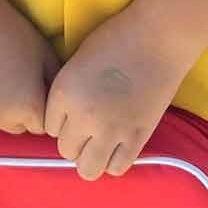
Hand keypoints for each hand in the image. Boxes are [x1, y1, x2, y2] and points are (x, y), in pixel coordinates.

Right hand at [0, 0, 59, 135]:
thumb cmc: (11, 32)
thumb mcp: (46, 56)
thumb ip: (57, 86)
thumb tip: (62, 106)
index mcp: (30, 109)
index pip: (43, 125)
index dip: (39, 105)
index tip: (31, 86)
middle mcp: (4, 120)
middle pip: (19, 126)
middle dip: (19, 110)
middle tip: (12, 79)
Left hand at [44, 12, 184, 180]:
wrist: (158, 38)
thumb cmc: (116, 38)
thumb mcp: (78, 60)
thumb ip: (68, 91)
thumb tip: (64, 119)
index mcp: (64, 92)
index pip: (49, 128)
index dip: (61, 121)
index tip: (74, 111)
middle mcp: (83, 115)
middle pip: (66, 151)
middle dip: (74, 141)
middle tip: (87, 126)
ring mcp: (111, 130)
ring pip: (88, 169)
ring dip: (91, 157)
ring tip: (100, 141)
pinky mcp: (138, 137)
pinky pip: (117, 168)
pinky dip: (114, 160)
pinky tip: (118, 144)